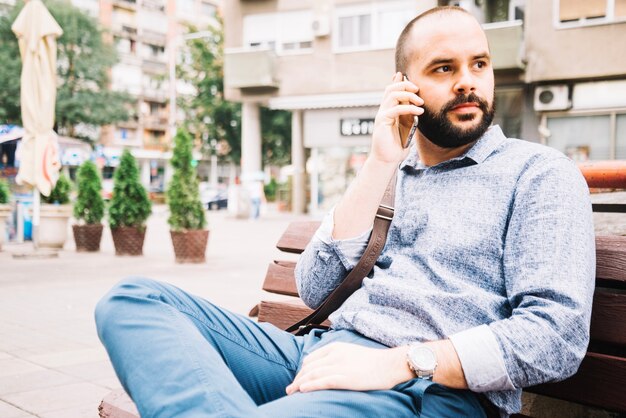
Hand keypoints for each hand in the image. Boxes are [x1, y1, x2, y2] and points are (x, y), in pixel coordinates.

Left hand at [285, 342, 412, 394]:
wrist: (389, 364)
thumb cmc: (372, 361)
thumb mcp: (350, 352)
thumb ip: (336, 357)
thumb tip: (323, 368)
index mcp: (335, 348)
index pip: (310, 359)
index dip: (301, 371)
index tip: (298, 380)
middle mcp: (334, 355)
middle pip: (309, 368)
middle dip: (297, 378)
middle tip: (289, 389)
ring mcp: (340, 366)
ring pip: (313, 375)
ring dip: (299, 384)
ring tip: (291, 392)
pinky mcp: (346, 378)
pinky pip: (324, 381)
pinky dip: (311, 385)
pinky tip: (302, 390)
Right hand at [370, 72, 423, 163]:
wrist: (387, 160)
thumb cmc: (397, 146)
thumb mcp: (407, 127)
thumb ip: (409, 116)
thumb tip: (418, 107)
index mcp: (389, 110)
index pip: (391, 91)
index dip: (396, 80)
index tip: (404, 74)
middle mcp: (383, 110)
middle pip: (391, 89)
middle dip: (405, 84)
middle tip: (418, 89)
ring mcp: (381, 115)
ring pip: (392, 95)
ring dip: (408, 95)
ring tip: (420, 102)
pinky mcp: (382, 122)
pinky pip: (395, 109)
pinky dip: (408, 108)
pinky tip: (418, 112)